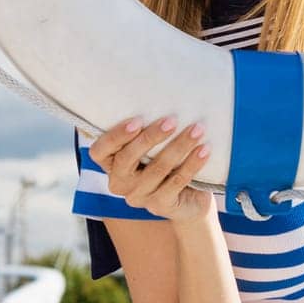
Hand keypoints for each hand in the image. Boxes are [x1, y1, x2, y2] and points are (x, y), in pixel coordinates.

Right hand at [88, 116, 212, 222]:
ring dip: (179, 146)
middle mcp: (120, 182)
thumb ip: (146, 130)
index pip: (99, 151)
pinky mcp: (160, 205)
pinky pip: (176, 181)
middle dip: (151, 137)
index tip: (137, 120)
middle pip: (127, 158)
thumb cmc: (167, 162)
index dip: (115, 136)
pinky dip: (192, 164)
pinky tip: (204, 150)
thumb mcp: (153, 147)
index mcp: (111, 164)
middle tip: (172, 120)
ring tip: (197, 129)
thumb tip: (162, 96)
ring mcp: (139, 196)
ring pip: (157, 168)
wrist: (189, 199)